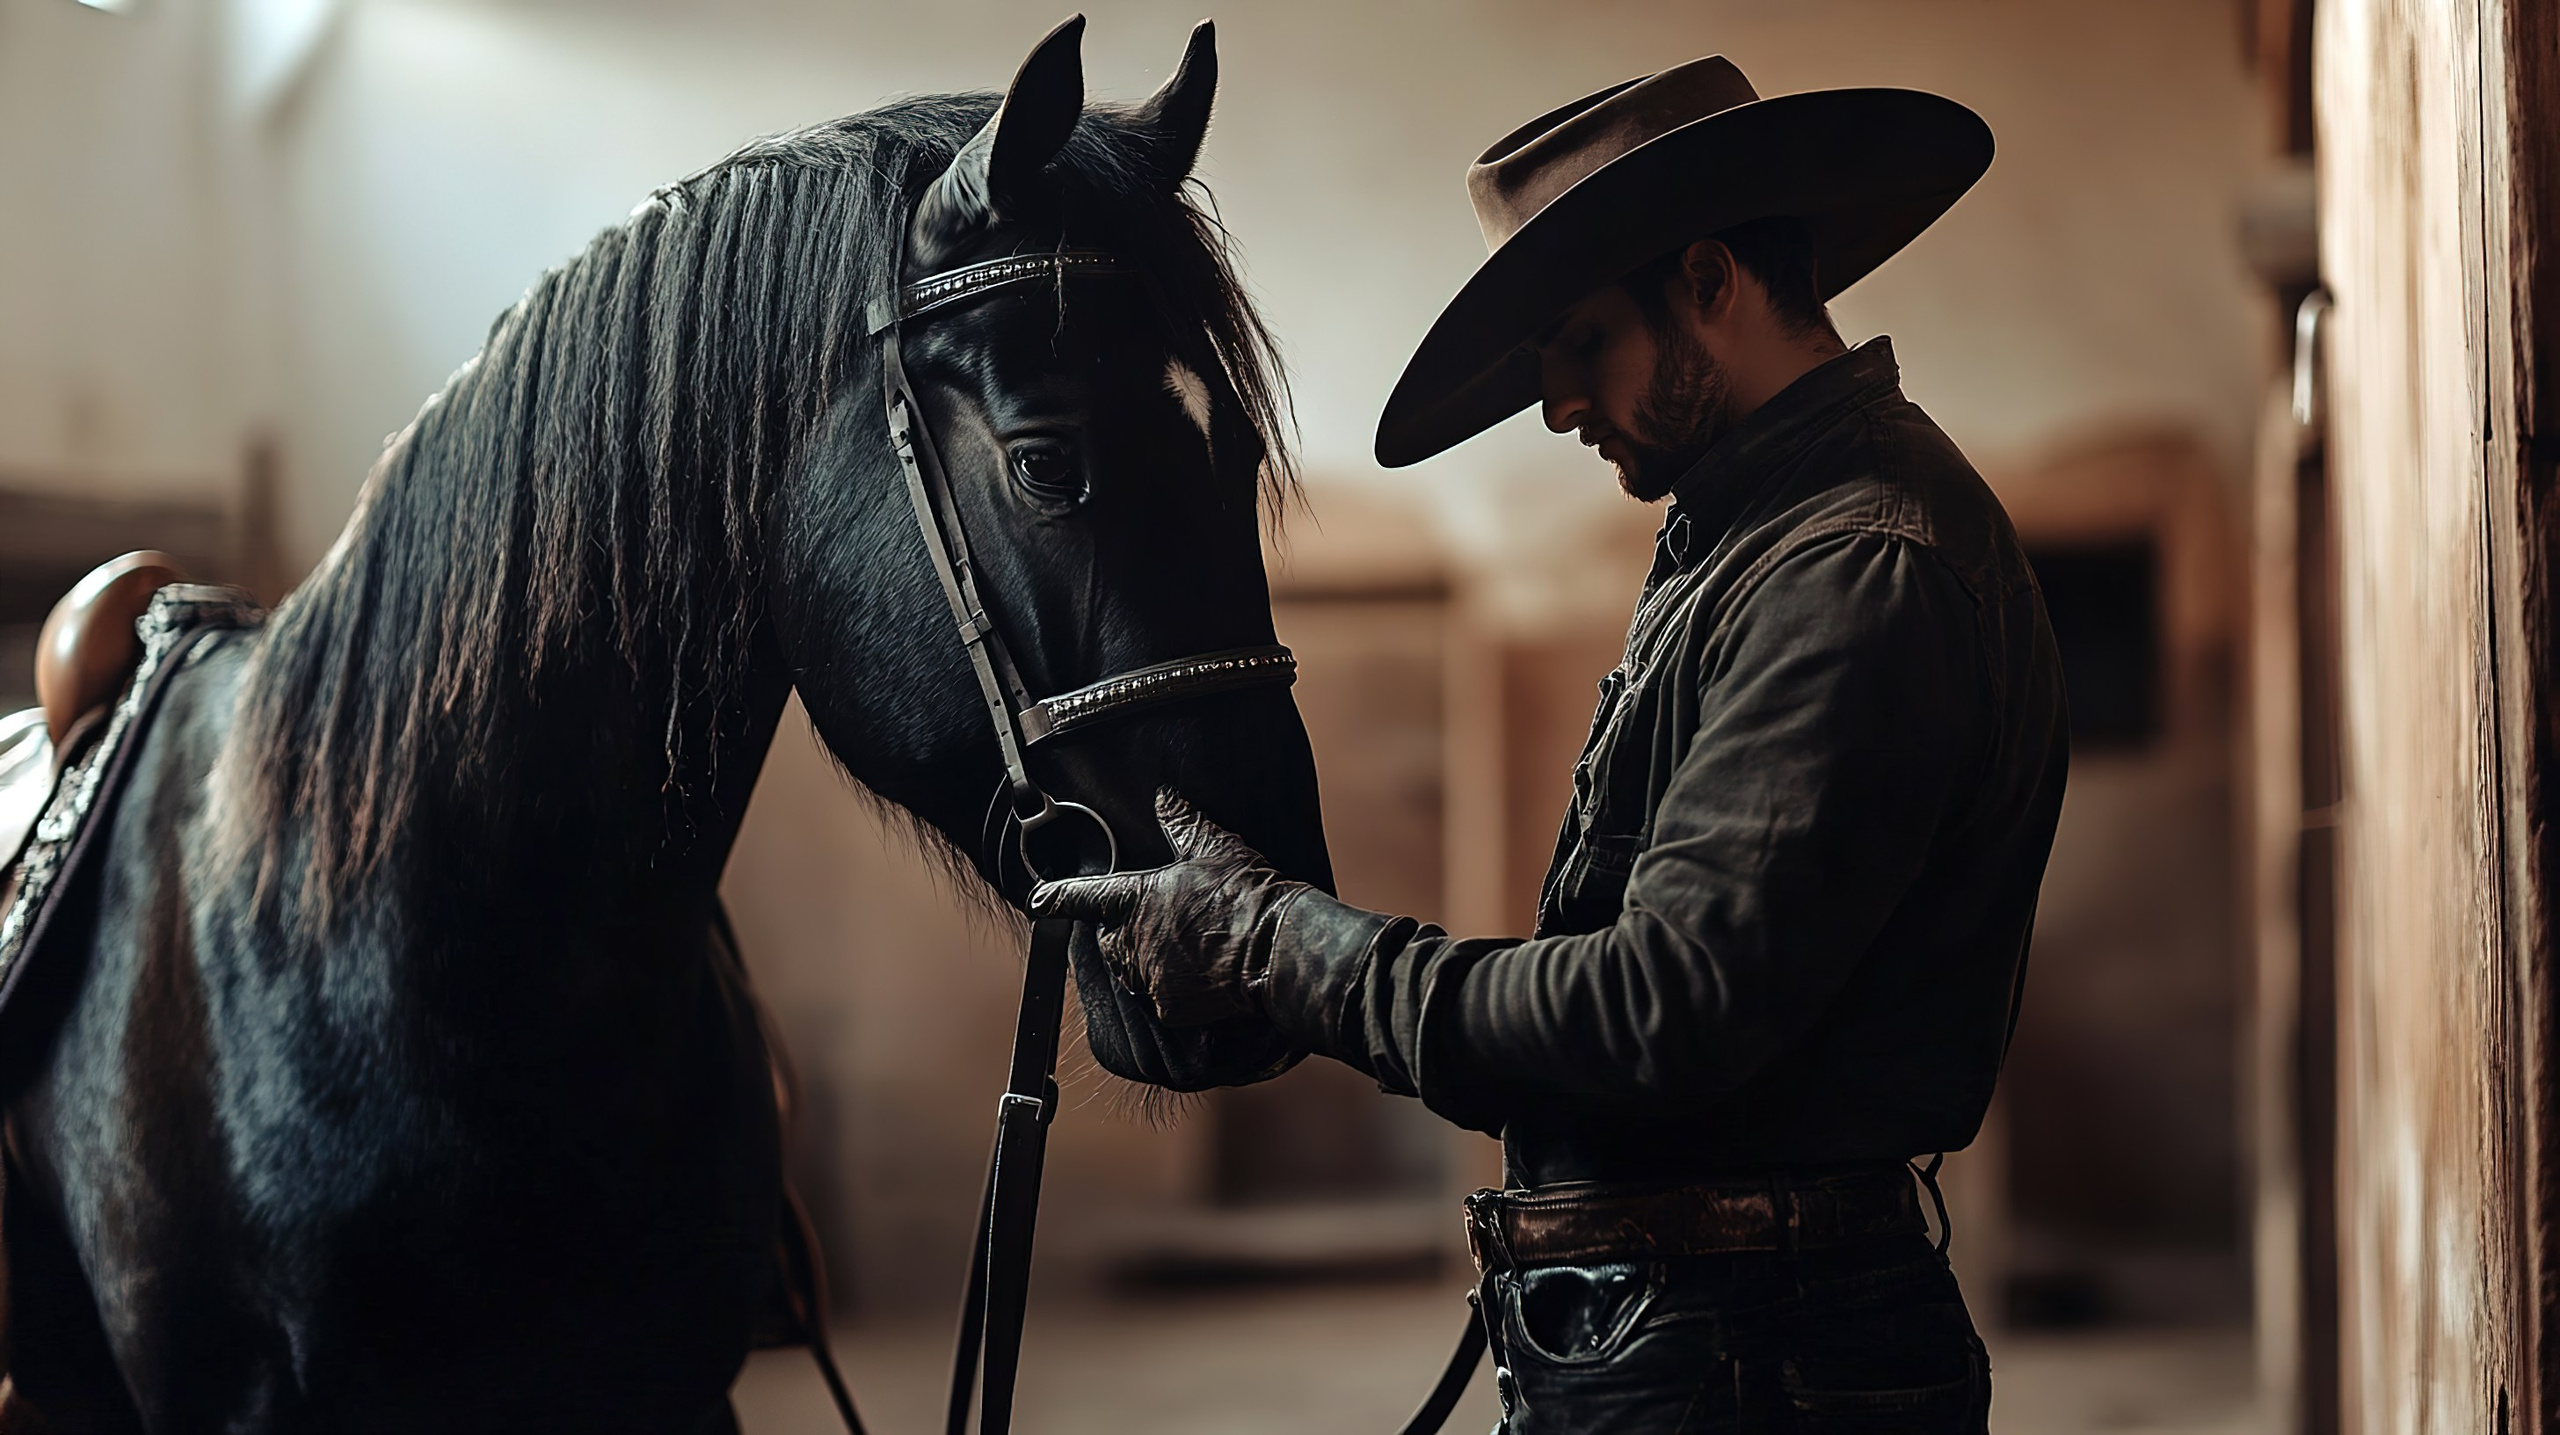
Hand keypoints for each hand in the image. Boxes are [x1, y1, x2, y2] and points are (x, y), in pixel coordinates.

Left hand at [1028, 789, 1308, 1026]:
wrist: (1274, 947)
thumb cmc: (1244, 893)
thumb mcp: (1214, 846)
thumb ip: (1182, 823)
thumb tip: (1165, 797)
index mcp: (1134, 899)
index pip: (1081, 897)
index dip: (1055, 898)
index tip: (1037, 901)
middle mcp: (1131, 941)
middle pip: (1108, 940)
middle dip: (1122, 933)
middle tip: (1160, 922)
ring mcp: (1147, 977)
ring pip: (1132, 971)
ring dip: (1146, 961)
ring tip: (1186, 947)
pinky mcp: (1167, 1008)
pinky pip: (1158, 999)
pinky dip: (1173, 989)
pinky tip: (1201, 974)